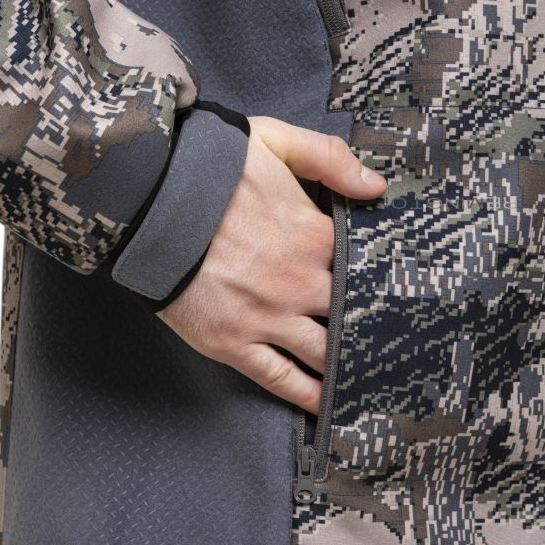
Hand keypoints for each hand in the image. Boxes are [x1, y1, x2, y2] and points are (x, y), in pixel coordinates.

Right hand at [158, 116, 385, 413]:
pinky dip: (307, 395)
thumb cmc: (206, 169)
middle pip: (351, 316)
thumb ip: (329, 158)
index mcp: (314, 236)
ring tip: (367, 379)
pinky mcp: (233, 343)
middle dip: (373, 329)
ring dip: (346, 366)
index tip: (399, 295)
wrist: (145, 200)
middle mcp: (298, 283)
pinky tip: (326, 403)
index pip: (364, 269)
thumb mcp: (273, 141)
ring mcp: (266, 318)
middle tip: (396, 345)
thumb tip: (376, 188)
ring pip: (323, 354)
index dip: (381, 283)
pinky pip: (280, 378)